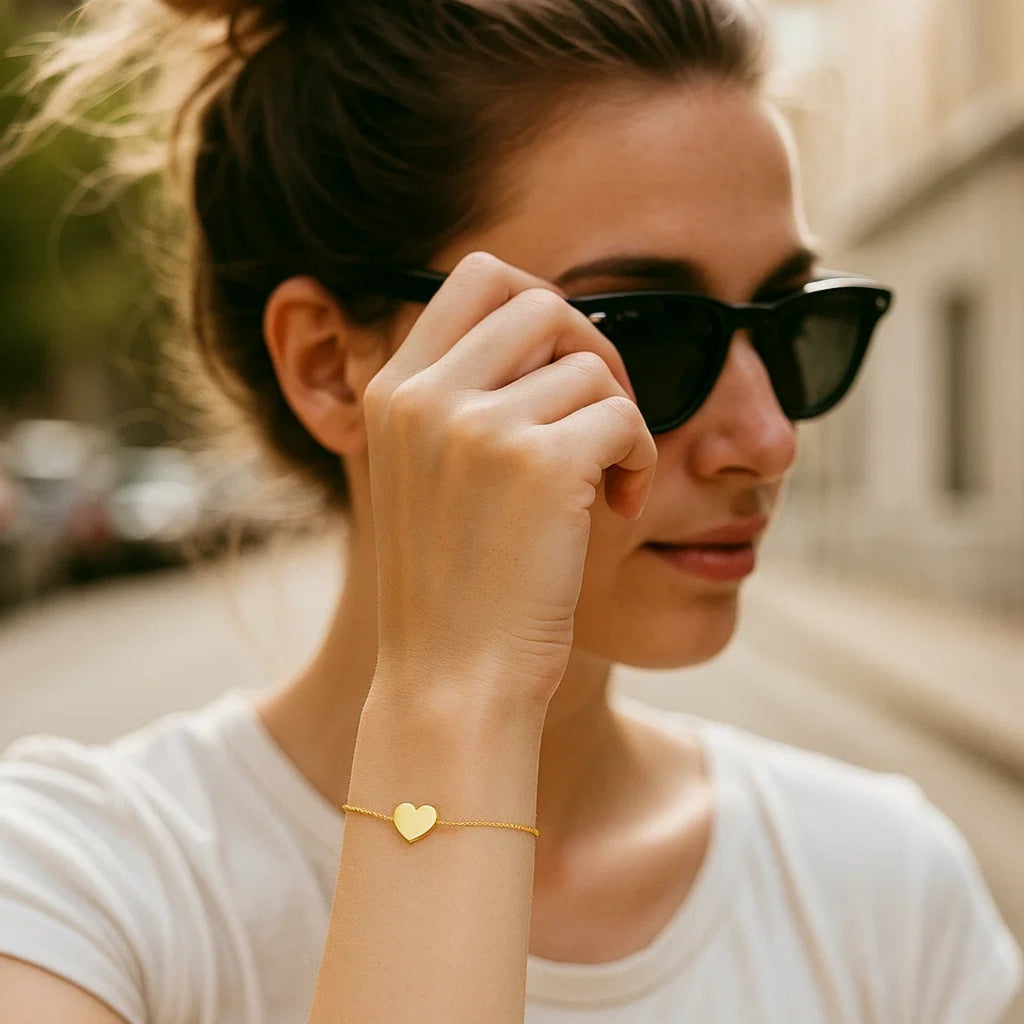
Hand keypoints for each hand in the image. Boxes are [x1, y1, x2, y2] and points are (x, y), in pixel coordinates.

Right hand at [363, 251, 657, 710]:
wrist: (452, 682)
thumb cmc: (456, 587)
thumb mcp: (430, 477)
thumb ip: (465, 398)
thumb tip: (550, 324)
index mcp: (392, 391)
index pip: (476, 278)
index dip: (538, 310)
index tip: (560, 373)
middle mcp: (426, 395)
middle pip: (540, 300)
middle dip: (590, 346)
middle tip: (601, 415)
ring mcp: (478, 425)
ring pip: (592, 366)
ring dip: (620, 420)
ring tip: (608, 484)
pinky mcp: (540, 463)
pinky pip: (623, 416)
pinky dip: (640, 458)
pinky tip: (619, 509)